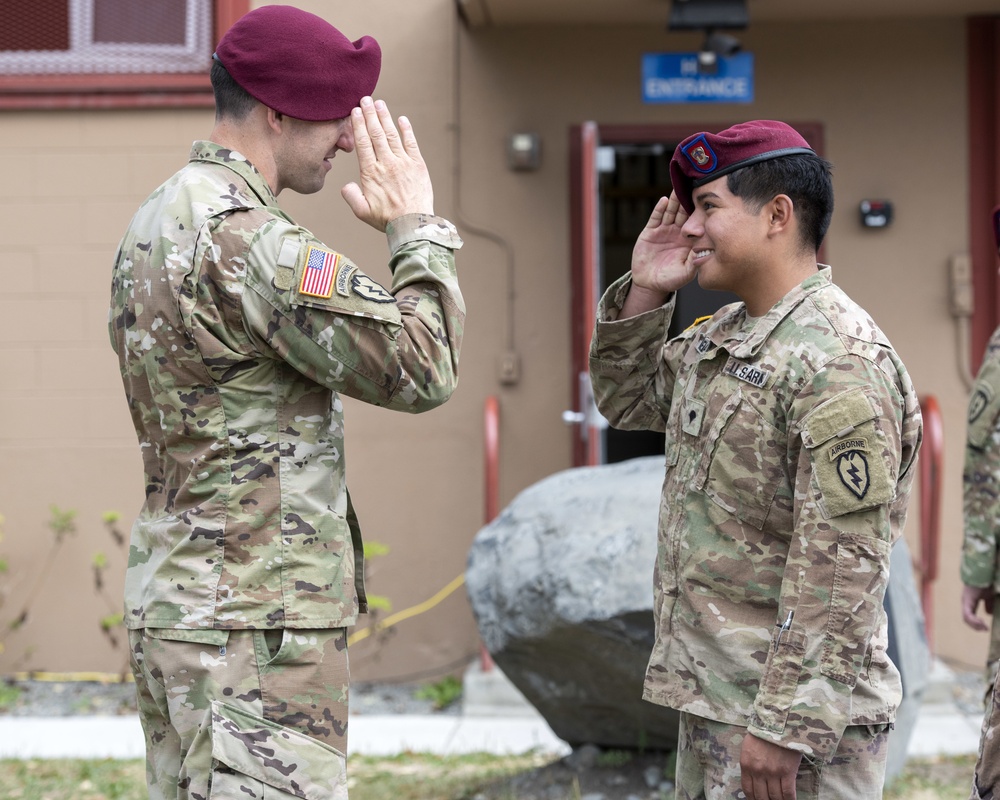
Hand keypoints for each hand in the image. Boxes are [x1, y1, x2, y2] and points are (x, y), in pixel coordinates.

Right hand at [341, 97, 433, 230]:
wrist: (413, 224)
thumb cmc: (387, 219)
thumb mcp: (362, 211)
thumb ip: (351, 196)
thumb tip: (346, 184)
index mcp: (371, 173)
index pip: (363, 143)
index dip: (359, 125)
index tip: (355, 111)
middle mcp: (387, 163)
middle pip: (376, 134)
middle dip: (370, 114)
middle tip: (365, 99)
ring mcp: (403, 163)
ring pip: (392, 135)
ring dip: (385, 117)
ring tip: (379, 103)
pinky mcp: (418, 165)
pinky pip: (411, 143)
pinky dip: (407, 130)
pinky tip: (402, 119)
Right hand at [619, 193, 696, 317]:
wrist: (650, 284)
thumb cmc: (671, 280)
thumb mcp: (686, 272)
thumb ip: (695, 260)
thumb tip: (705, 248)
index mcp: (689, 240)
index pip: (697, 222)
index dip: (702, 211)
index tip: (708, 200)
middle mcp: (678, 232)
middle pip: (684, 212)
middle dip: (689, 200)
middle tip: (695, 185)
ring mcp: (664, 231)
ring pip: (671, 211)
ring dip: (675, 200)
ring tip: (679, 188)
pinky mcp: (650, 232)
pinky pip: (656, 218)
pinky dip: (660, 209)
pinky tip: (664, 200)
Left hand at [740, 734, 801, 799]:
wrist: (778, 721)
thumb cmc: (764, 732)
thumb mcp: (749, 747)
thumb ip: (750, 763)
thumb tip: (754, 780)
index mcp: (746, 764)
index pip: (748, 790)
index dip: (753, 799)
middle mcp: (758, 771)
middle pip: (761, 796)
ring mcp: (773, 772)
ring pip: (775, 797)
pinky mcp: (787, 772)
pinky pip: (788, 793)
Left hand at [962, 584, 994, 631]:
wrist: (983, 575)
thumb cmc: (985, 584)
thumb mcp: (988, 596)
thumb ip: (988, 604)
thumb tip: (989, 613)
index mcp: (970, 602)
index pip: (970, 616)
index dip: (976, 623)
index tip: (986, 628)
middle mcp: (966, 603)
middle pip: (966, 619)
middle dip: (975, 626)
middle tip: (984, 629)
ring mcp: (965, 602)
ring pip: (966, 618)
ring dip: (975, 624)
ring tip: (983, 627)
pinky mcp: (967, 601)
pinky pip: (968, 614)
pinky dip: (974, 620)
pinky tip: (981, 622)